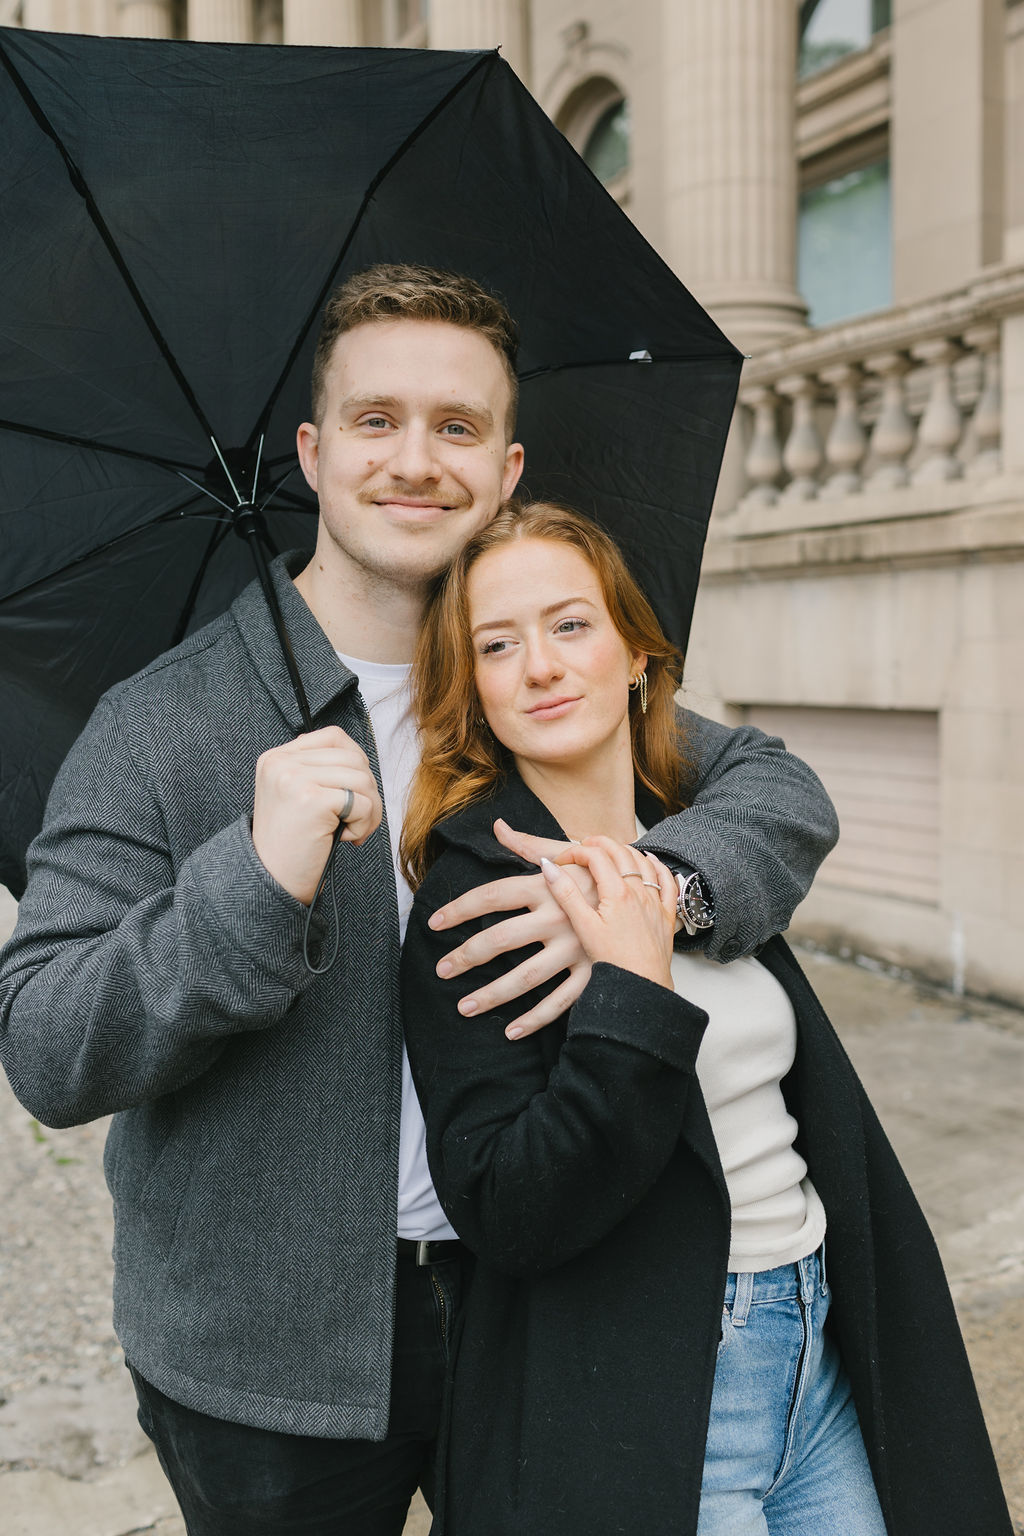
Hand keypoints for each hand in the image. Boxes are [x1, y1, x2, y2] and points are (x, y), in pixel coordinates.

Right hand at [251, 726, 381, 904]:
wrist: (272, 880)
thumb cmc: (292, 843)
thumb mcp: (297, 795)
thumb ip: (320, 770)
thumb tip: (360, 759)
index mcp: (276, 757)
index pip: (334, 737)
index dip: (356, 763)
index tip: (352, 794)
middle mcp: (281, 763)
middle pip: (353, 758)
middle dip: (368, 791)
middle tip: (358, 820)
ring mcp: (294, 779)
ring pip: (362, 779)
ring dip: (369, 810)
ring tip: (352, 831)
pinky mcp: (311, 800)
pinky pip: (362, 803)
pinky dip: (364, 824)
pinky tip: (346, 838)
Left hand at [428, 819, 597, 1039]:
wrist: (652, 895)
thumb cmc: (602, 874)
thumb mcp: (569, 853)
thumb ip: (529, 844)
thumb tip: (498, 827)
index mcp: (546, 886)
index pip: (492, 896)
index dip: (460, 909)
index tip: (435, 923)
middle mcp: (557, 917)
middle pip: (501, 939)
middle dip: (467, 956)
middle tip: (442, 969)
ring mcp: (575, 948)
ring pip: (526, 976)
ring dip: (493, 994)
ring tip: (464, 1007)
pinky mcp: (593, 971)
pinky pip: (561, 1001)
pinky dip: (536, 1019)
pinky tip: (511, 1031)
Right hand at [540, 836, 676, 988]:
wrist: (642, 984)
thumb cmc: (614, 961)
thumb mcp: (583, 926)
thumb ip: (566, 894)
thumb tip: (549, 867)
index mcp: (617, 893)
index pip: (595, 856)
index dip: (575, 852)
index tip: (562, 862)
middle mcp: (639, 892)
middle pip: (620, 851)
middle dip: (599, 843)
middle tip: (583, 847)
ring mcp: (655, 901)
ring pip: (644, 862)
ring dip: (625, 851)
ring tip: (611, 851)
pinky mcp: (666, 913)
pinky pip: (667, 881)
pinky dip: (657, 866)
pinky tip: (651, 862)